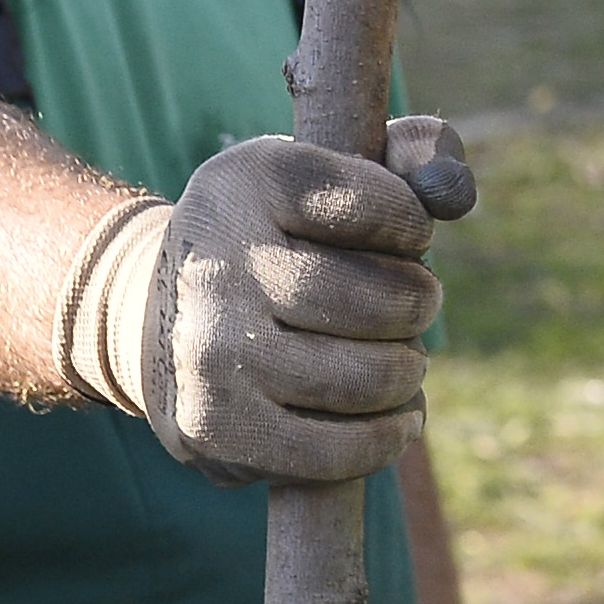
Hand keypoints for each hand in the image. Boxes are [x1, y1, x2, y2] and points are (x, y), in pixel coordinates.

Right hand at [51, 121, 469, 482]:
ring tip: (397, 359)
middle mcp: (218, 267)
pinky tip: (397, 415)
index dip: (411, 224)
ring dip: (407, 373)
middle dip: (417, 306)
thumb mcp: (324, 171)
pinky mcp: (213, 429)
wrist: (151, 313)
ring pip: (371, 379)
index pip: (381, 205)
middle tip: (407, 306)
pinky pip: (336, 452)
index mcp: (248, 183)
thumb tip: (453, 191)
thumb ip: (411, 151)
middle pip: (386, 302)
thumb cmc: (270, 236)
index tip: (404, 233)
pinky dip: (386, 436)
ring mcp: (209, 353)